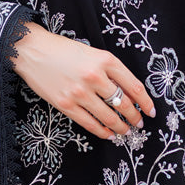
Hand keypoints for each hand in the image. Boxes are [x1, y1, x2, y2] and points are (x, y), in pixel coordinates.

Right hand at [12, 21, 156, 139]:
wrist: (33, 50)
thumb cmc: (63, 50)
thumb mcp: (92, 53)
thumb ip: (110, 70)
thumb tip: (127, 93)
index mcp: (105, 60)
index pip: (134, 86)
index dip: (146, 102)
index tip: (151, 111)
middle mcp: (95, 77)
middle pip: (123, 104)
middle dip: (134, 117)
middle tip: (139, 123)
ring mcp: (80, 92)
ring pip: (108, 116)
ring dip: (121, 127)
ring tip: (126, 131)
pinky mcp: (66, 104)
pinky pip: (89, 123)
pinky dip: (102, 131)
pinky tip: (109, 134)